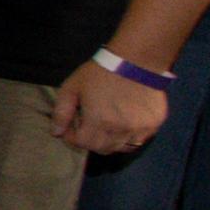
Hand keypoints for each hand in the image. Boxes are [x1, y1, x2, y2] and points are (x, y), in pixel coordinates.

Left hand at [51, 57, 169, 154]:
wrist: (136, 61)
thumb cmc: (100, 72)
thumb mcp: (72, 87)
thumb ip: (61, 112)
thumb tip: (56, 133)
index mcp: (98, 121)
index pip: (82, 143)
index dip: (73, 136)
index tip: (72, 126)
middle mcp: (120, 130)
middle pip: (102, 148)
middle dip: (90, 140)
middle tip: (89, 124)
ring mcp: (139, 129)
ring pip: (121, 147)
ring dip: (110, 141)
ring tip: (106, 124)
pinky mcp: (153, 125)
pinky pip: (139, 140)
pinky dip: (128, 137)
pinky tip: (124, 122)